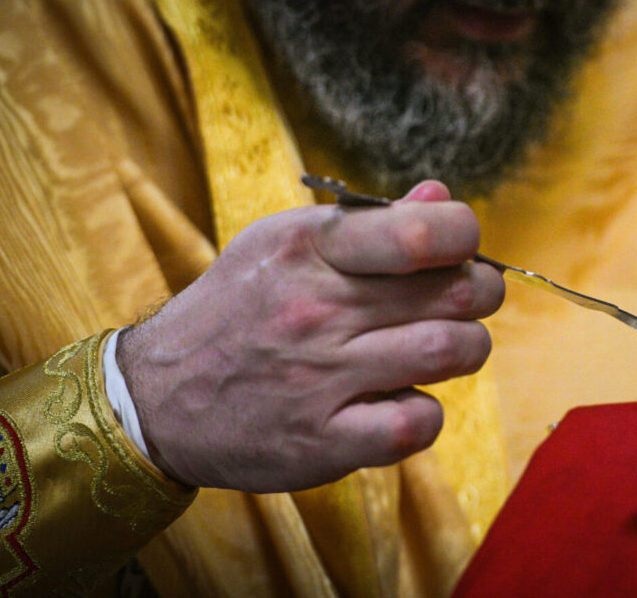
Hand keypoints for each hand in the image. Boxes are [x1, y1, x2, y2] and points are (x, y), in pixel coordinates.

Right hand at [117, 181, 503, 491]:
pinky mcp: (323, 441)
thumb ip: (369, 221)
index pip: (425, 232)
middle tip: (465, 300)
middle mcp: (317, 308)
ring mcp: (320, 378)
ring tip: (444, 347)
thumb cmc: (236, 309)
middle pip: (456, 293)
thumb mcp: (283, 243)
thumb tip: (441, 195)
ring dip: (466, 349)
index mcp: (310, 247)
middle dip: (480, 293)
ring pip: (449, 352)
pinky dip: (427, 413)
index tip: (460, 251)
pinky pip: (415, 425)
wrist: (156, 396)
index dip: (466, 238)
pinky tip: (407, 400)